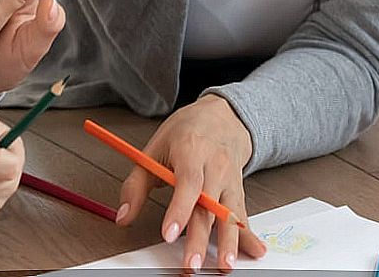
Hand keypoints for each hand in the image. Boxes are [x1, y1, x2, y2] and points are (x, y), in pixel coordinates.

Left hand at [117, 95, 266, 271]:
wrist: (222, 117)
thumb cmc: (186, 132)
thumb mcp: (154, 149)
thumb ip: (136, 185)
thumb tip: (123, 216)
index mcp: (191, 151)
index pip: (187, 182)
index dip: (179, 209)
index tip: (169, 233)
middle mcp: (214, 166)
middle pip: (208, 206)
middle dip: (200, 238)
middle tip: (191, 263)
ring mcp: (229, 179)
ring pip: (230, 213)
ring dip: (229, 242)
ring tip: (224, 265)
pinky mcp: (239, 190)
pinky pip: (243, 214)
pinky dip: (249, 234)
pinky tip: (255, 250)